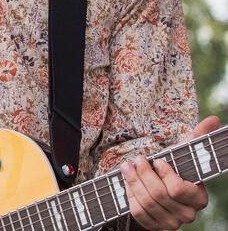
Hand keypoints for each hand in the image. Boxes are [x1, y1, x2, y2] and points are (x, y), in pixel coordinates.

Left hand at [122, 115, 219, 229]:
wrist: (163, 192)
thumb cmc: (175, 169)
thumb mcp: (184, 154)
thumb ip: (197, 138)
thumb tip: (213, 119)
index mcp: (198, 197)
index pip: (177, 190)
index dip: (164, 174)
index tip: (157, 160)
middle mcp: (187, 213)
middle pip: (158, 195)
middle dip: (143, 174)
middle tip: (136, 160)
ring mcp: (171, 222)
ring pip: (146, 203)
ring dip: (132, 182)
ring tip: (126, 167)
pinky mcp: (154, 226)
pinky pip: (138, 212)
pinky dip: (129, 195)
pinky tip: (127, 183)